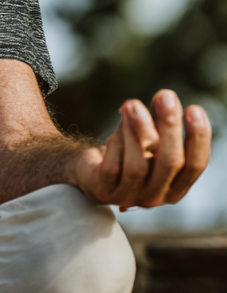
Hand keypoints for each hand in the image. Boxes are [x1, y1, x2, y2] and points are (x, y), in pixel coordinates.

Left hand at [74, 89, 211, 209]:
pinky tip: (119, 122)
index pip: (196, 165)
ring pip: (138, 165)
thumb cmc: (129, 154)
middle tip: (165, 96)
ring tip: (132, 104)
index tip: (194, 109)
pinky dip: (117, 140)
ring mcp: (130, 196)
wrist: (92, 174)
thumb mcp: (149, 143)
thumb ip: (159, 126)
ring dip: (137, 130)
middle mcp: (157, 196)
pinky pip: (113, 165)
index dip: (198, 138)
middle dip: (169, 126)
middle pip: (170, 163)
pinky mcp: (105, 190)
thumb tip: (166, 98)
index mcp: (176, 187)